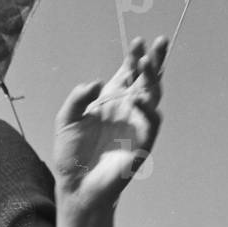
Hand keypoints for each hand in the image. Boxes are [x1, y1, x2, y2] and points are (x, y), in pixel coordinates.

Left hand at [53, 36, 166, 209]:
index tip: (137, 42)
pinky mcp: (142, 143)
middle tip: (160, 42)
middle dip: (155, 61)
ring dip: (153, 80)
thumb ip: (78, 98)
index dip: (133, 58)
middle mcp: (127, 110)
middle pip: (147, 81)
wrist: (76, 184)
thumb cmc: (71, 153)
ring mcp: (136, 125)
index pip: (127, 74)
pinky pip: (152, 123)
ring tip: (147, 63)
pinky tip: (136, 100)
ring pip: (153, 97)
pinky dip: (148, 110)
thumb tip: (98, 83)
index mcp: (110, 101)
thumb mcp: (66, 119)